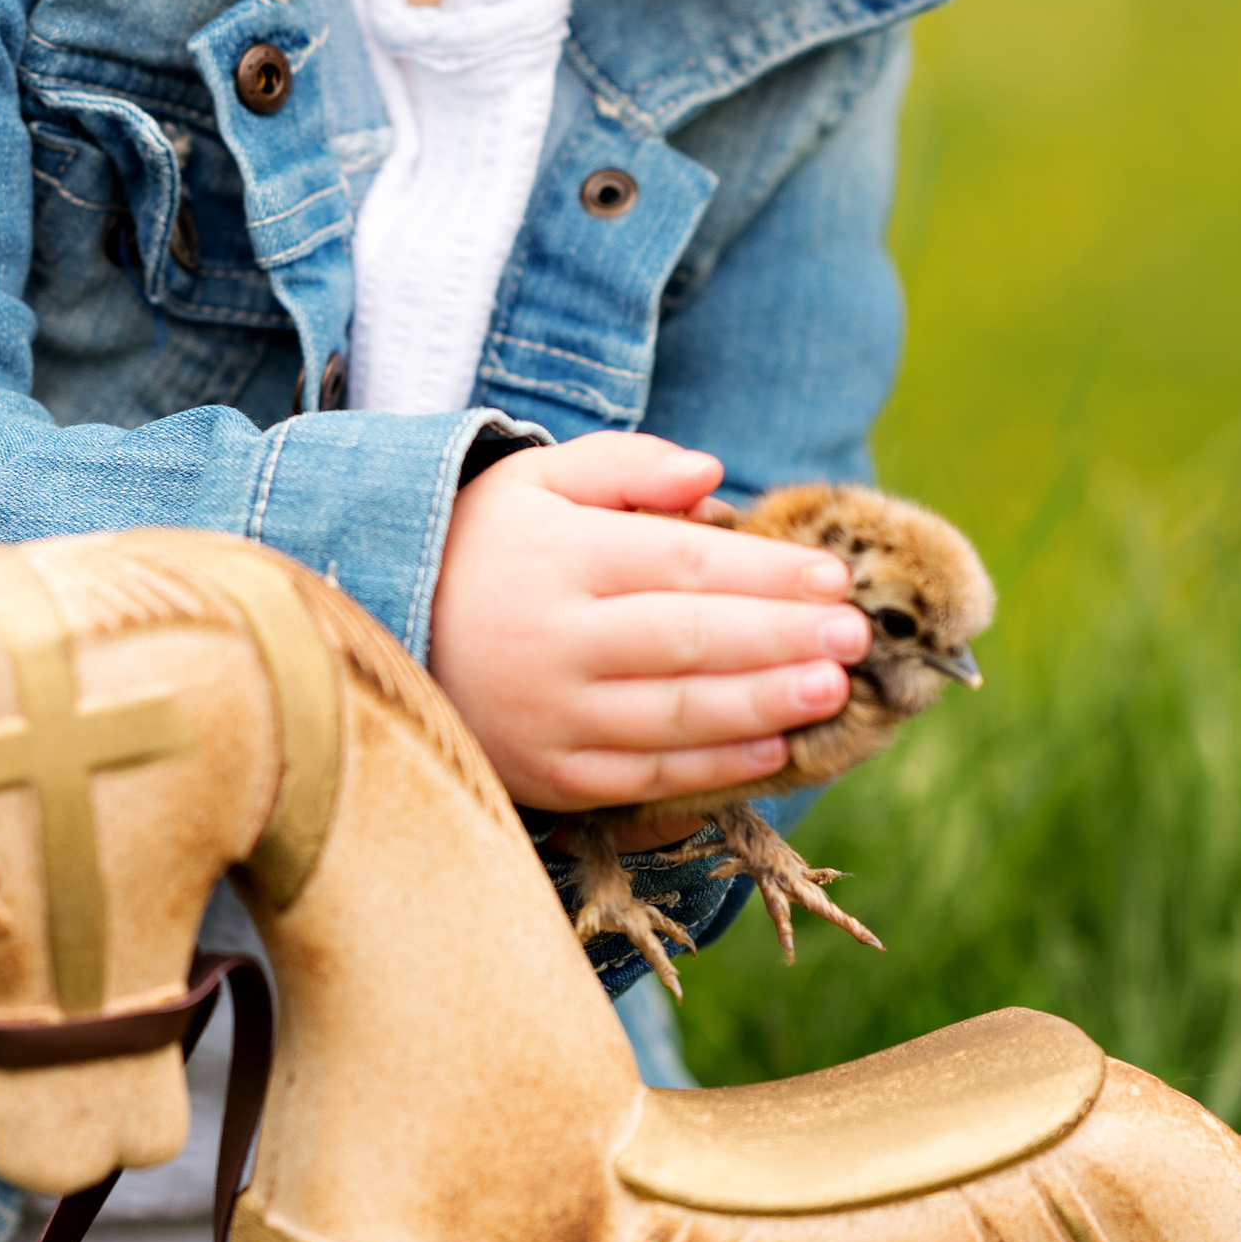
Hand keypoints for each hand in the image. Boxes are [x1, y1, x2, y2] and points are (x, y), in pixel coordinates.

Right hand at [429, 432, 868, 813]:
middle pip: (688, 640)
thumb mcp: (536, 480)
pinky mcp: (549, 775)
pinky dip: (713, 767)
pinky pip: (644, 776)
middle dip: (782, 639)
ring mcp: (551, 716)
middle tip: (854, 637)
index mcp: (560, 558)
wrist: (386, 631)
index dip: (766, 572)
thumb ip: (626, 465)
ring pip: (675, 715)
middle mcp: (555, 640)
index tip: (834, 576)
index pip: (683, 564)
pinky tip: (774, 749)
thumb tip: (712, 476)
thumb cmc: (485, 546)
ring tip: (831, 690)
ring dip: (763, 706)